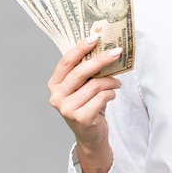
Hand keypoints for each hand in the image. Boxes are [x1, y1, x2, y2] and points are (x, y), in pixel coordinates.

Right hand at [47, 35, 121, 149]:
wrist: (91, 135)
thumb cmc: (88, 104)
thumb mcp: (82, 86)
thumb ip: (86, 70)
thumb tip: (104, 47)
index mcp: (55, 84)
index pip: (66, 62)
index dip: (80, 48)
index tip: (94, 38)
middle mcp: (57, 96)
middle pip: (80, 72)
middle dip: (101, 60)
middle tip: (117, 52)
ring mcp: (67, 109)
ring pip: (95, 85)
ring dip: (111, 81)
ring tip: (116, 83)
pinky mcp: (81, 118)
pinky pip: (102, 97)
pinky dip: (111, 93)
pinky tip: (112, 95)